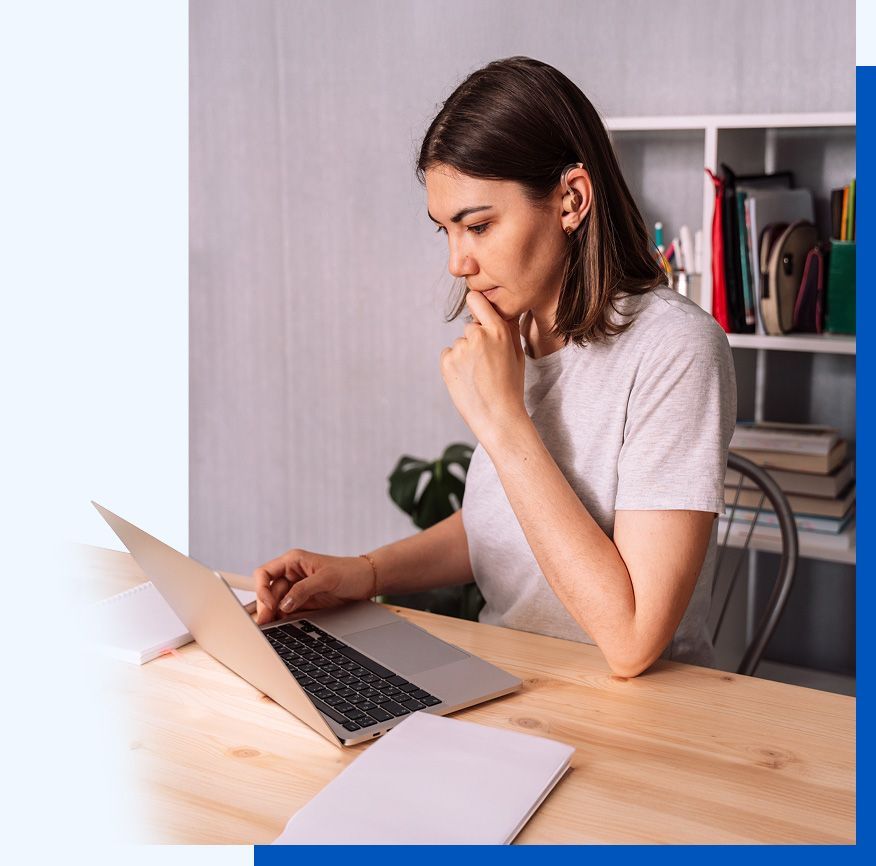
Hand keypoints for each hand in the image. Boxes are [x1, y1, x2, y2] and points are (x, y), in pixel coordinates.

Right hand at [254, 549, 373, 624]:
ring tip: (271, 628)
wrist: (365, 581)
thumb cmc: (349, 571)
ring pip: (275, 604)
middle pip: (267, 592)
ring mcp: (296, 589)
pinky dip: (281, 620)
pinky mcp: (302, 602)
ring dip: (272, 615)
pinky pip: (286, 612)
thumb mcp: (327, 578)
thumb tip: (283, 605)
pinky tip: (281, 626)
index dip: (261, 589)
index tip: (269, 604)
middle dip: (265, 607)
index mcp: (293, 561)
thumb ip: (304, 589)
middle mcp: (291, 574)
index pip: (264, 573)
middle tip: (266, 624)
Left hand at [440, 291, 526, 444]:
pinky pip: (448, 355)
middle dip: (475, 341)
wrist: (497, 416)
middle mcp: (478, 336)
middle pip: (469, 328)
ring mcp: (460, 349)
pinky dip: (453, 365)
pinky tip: (466, 379)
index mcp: (498, 331)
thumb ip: (509, 329)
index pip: (477, 301)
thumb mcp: (517, 354)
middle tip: (486, 365)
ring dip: (465, 355)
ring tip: (477, 376)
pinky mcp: (446, 362)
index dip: (475, 303)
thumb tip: (506, 309)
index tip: (474, 305)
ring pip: (459, 344)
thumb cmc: (510, 387)